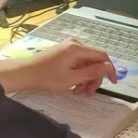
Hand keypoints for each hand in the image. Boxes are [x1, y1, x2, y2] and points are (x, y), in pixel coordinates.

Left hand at [0, 39, 116, 94]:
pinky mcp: (63, 53)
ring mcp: (68, 48)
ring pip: (86, 64)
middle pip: (94, 61)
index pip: (102, 56)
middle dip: (94, 78)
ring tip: (78, 92)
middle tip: (88, 93)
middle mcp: (75, 44)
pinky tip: (73, 86)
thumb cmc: (48, 77)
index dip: (109, 70)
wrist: (25, 73)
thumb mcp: (72, 78)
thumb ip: (92, 72)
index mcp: (78, 48)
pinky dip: (78, 75)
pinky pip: (77, 63)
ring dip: (85, 78)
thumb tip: (108, 67)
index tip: (112, 83)